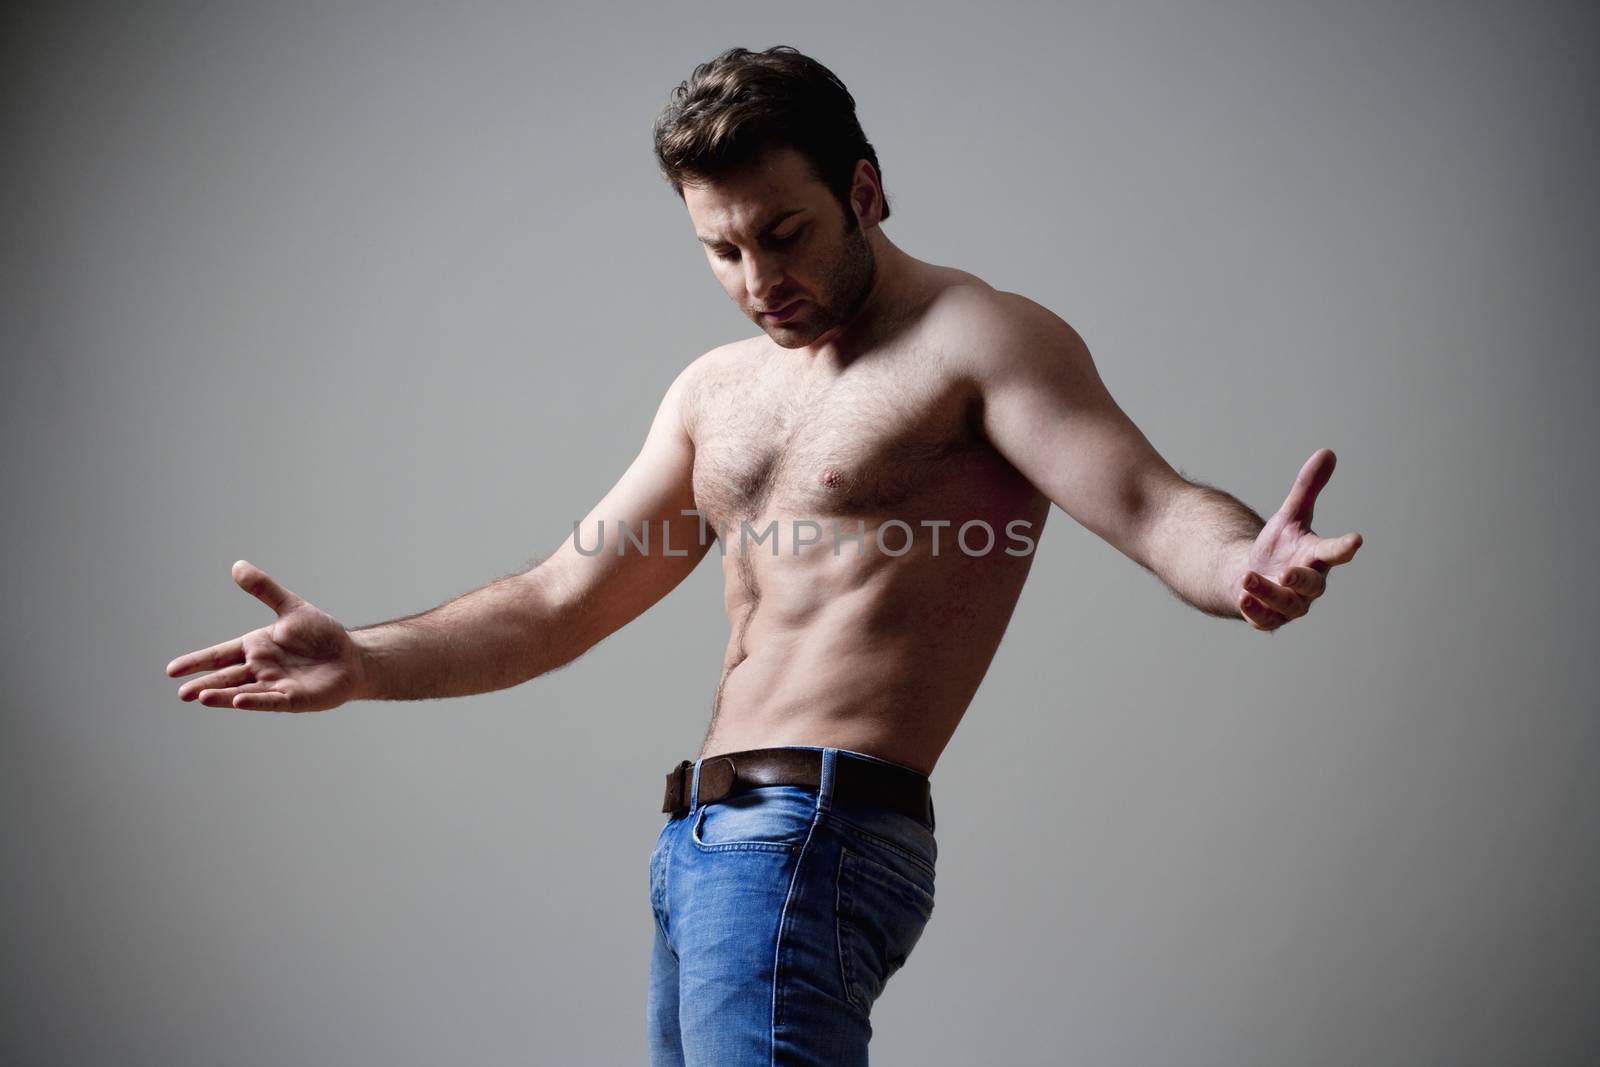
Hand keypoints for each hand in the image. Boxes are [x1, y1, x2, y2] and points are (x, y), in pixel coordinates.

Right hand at [166, 560, 368, 711]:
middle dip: (205, 684)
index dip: (197, 661)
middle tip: (181, 693)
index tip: (172, 670)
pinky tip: (239, 701)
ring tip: (200, 697)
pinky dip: (256, 701)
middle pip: (227, 677)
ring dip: (223, 695)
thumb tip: (237, 565)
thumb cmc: (321, 635)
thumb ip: (265, 590)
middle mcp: (261, 669)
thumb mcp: (291, 608)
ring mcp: (275, 685)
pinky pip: (271, 701)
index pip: (220, 655)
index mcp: (255, 647)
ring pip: (243, 692)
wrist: (352, 657)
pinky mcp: (293, 699)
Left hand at [1236, 448, 1363, 631]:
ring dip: (1268, 591)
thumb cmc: (1278, 546)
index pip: (1335, 552)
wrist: (1251, 575)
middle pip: (1311, 584)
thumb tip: (1327, 452)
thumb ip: (1307, 488)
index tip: (1356, 540)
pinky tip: (1241, 597)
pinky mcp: (1269, 618)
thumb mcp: (1290, 515)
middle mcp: (1307, 583)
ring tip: (1248, 578)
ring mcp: (1289, 604)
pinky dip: (1254, 609)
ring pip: (1285, 603)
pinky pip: (1263, 618)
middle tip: (1288, 572)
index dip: (1344, 547)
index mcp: (1316, 557)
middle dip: (1300, 579)